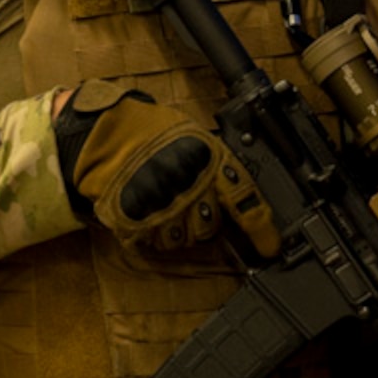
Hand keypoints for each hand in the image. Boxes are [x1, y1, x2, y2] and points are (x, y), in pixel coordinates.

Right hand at [54, 81, 273, 254]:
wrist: (106, 132)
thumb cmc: (151, 130)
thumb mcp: (194, 136)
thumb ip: (213, 164)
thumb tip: (232, 191)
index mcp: (211, 163)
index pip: (247, 202)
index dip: (262, 230)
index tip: (271, 248)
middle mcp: (192, 190)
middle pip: (211, 229)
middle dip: (203, 218)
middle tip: (188, 199)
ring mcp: (165, 210)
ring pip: (183, 240)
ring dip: (176, 226)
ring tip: (162, 201)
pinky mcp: (139, 225)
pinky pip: (155, 243)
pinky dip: (152, 231)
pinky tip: (145, 209)